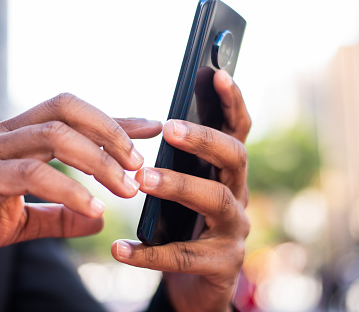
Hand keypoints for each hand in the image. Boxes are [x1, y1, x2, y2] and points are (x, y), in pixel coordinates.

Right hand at [0, 93, 161, 266]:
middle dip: (112, 131)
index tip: (153, 127)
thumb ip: (58, 215)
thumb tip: (97, 219)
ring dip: (98, 159)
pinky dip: (67, 189)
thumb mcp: (20, 219)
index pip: (76, 116)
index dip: (117, 120)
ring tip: (127, 187)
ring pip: (54, 135)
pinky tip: (93, 208)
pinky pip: (30, 172)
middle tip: (141, 163)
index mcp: (20, 138)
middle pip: (68, 109)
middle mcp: (7, 134)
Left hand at [111, 70, 250, 310]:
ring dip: (179, 185)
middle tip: (171, 129)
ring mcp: (235, 231)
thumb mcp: (184, 190)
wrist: (196, 284)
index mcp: (226, 174)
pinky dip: (150, 252)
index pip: (236, 131)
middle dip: (205, 140)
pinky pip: (185, 255)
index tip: (217, 74)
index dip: (232, 103)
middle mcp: (238, 196)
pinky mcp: (223, 265)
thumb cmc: (184, 226)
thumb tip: (153, 123)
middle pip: (235, 158)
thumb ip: (177, 161)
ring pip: (216, 200)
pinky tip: (120, 248)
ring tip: (142, 178)